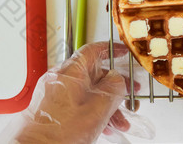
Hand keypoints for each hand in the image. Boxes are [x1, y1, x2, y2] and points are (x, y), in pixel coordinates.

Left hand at [0, 42, 133, 143]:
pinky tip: (104, 126)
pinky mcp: (52, 107)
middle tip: (130, 96)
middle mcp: (60, 78)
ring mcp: (54, 93)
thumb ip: (112, 90)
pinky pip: (78, 103)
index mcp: (70, 72)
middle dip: (115, 88)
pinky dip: (92, 111)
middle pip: (93, 75)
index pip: (93, 50)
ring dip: (106, 105)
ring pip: (87, 92)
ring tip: (120, 122)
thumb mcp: (96, 110)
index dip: (111, 50)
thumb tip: (119, 79)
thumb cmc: (58, 132)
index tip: (123, 54)